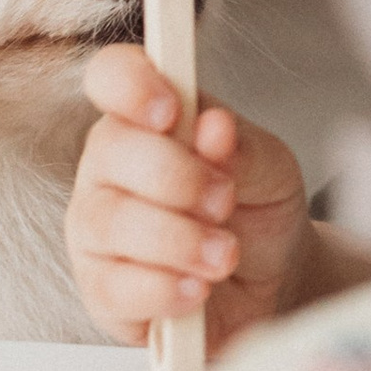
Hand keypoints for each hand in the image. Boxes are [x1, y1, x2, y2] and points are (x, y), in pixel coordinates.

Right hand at [65, 45, 314, 348]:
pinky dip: (165, 289)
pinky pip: (114, 288)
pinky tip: (199, 289)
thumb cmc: (258, 208)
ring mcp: (96, 233)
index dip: (130, 85)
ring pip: (109, 222)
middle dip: (177, 176)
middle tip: (225, 200)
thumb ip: (241, 146)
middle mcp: (108, 170)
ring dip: (178, 238)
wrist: (273, 280)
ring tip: (226, 254)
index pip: (110, 78)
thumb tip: (214, 126)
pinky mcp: (102, 293)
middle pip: (109, 150)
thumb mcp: (270, 168)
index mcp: (144, 120)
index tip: (171, 110)